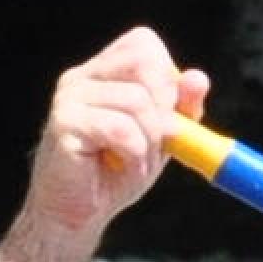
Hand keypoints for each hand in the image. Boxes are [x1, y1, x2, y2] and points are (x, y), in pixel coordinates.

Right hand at [5, 31, 209, 261]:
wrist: (74, 216)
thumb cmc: (114, 174)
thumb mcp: (160, 137)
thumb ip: (181, 107)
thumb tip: (198, 78)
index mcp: (101, 72)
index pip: (144, 44)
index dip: (167, 77)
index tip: (165, 115)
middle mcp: (81, 78)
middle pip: (145, 63)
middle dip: (164, 106)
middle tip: (153, 142)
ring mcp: (69, 98)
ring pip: (137, 101)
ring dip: (150, 140)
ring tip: (134, 162)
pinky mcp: (64, 124)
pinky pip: (121, 129)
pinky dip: (135, 155)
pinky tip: (122, 170)